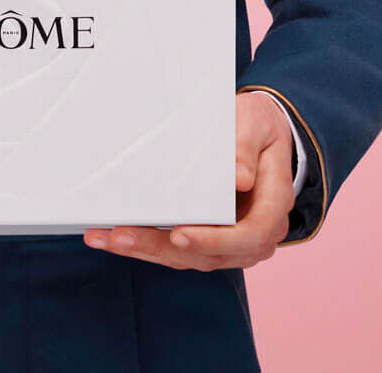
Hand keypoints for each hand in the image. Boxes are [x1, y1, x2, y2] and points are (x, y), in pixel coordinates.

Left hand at [82, 90, 294, 270]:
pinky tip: (117, 237)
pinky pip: (179, 248)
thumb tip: (240, 178)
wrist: (261, 134)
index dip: (215, 241)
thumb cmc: (259, 127)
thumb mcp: (256, 124)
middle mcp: (255, 233)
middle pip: (210, 254)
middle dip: (163, 247)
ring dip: (147, 250)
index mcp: (272, 207)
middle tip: (123, 237)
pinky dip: (148, 244)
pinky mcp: (209, 237)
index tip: (181, 235)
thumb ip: (246, 147)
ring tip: (108, 238)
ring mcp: (231, 241)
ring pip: (189, 257)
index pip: (249, 235)